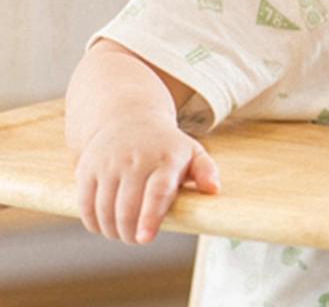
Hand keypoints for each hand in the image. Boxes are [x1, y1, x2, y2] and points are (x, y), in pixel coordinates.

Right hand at [74, 116, 218, 243]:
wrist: (128, 117)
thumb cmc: (166, 146)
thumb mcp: (192, 152)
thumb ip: (206, 171)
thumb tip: (214, 189)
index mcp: (165, 159)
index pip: (157, 193)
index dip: (149, 218)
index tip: (145, 239)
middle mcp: (135, 160)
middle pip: (127, 208)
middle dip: (130, 232)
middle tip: (137, 240)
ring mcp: (109, 164)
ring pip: (104, 209)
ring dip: (112, 230)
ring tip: (122, 234)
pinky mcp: (87, 168)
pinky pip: (85, 203)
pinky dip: (93, 221)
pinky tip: (103, 227)